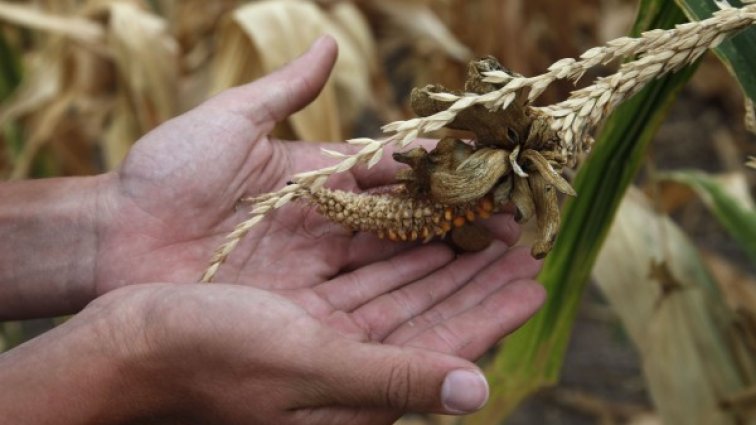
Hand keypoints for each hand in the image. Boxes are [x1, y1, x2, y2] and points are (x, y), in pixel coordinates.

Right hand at [1, 274, 541, 424]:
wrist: (132, 346)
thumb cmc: (212, 358)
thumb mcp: (310, 366)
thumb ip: (393, 376)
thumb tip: (477, 392)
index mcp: (360, 390)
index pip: (446, 348)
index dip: (493, 313)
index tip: (535, 282)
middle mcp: (350, 367)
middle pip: (433, 317)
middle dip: (480, 283)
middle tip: (524, 250)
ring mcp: (327, 339)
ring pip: (405, 295)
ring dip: (447, 266)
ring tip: (487, 240)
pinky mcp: (303, 314)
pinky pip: (366, 281)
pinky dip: (398, 259)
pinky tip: (423, 239)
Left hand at [95, 35, 524, 292]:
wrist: (112, 238)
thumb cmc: (164, 174)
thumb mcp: (228, 122)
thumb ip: (284, 90)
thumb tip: (328, 42)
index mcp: (318, 183)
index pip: (395, 182)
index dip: (442, 183)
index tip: (490, 180)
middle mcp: (327, 231)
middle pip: (409, 232)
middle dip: (465, 233)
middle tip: (520, 233)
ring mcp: (316, 274)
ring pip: (399, 272)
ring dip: (455, 272)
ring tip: (511, 270)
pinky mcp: (301, 313)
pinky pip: (367, 309)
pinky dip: (414, 306)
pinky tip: (459, 305)